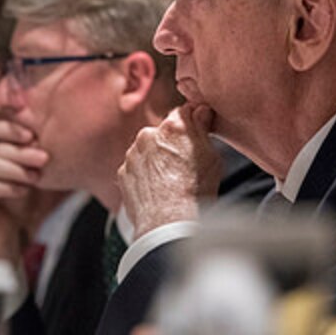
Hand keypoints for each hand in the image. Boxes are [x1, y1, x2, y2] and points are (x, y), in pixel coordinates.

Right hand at [0, 118, 49, 260]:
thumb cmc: (16, 199)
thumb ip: (27, 153)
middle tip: (43, 158)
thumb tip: (39, 137)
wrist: (3, 234)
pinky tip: (23, 191)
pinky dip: (4, 187)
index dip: (9, 129)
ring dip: (13, 170)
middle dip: (19, 152)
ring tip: (35, 177)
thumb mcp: (24, 171)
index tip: (33, 136)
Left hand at [118, 103, 219, 238]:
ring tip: (172, 182)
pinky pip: (136, 168)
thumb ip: (203, 128)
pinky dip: (144, 176)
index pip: (183, 112)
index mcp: (173, 127)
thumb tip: (201, 112)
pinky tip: (158, 190)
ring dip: (157, 160)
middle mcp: (149, 135)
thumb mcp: (212, 157)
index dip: (192, 123)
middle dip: (172, 144)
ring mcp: (133, 154)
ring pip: (148, 151)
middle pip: (163, 132)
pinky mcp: (123, 172)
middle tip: (185, 165)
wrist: (168, 222)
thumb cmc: (194, 192)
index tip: (196, 133)